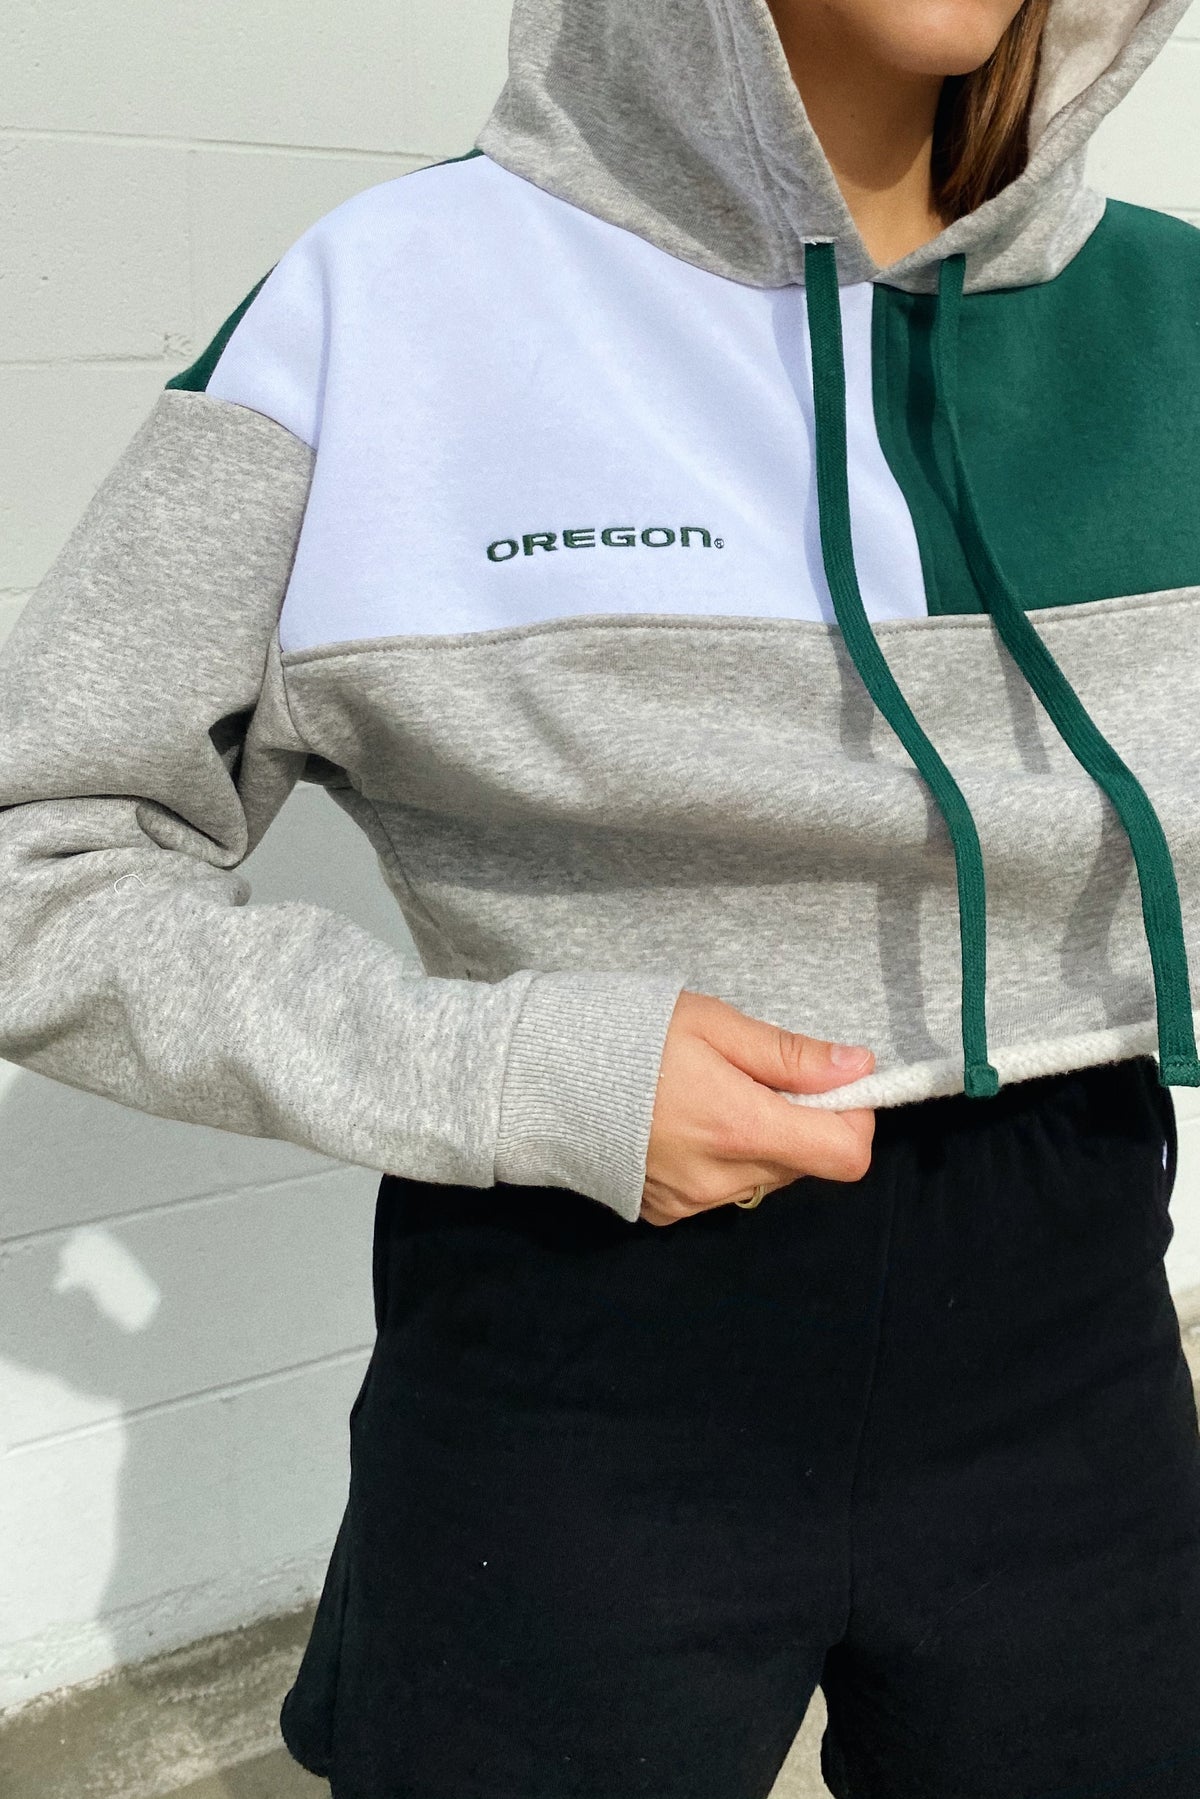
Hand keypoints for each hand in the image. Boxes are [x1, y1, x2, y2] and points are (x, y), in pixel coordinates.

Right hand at [641, 991, 876, 1227]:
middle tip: (755, 1075)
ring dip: (762, 1140)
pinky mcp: (665, 1212)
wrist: (535, 1075)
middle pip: (806, 1163)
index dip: (853, 1116)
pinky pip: (724, 1189)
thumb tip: (859, 1068)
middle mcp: (721, 1179)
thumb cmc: (623, 1034)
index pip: (846, 1155)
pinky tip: (682, 1124)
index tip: (828, 1082)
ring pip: (766, 1177)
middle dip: (801, 1121)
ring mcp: (691, 1202)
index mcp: (740, 1127)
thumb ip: (788, 1054)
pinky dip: (722, 1159)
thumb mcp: (711, 1023)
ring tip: (711, 1096)